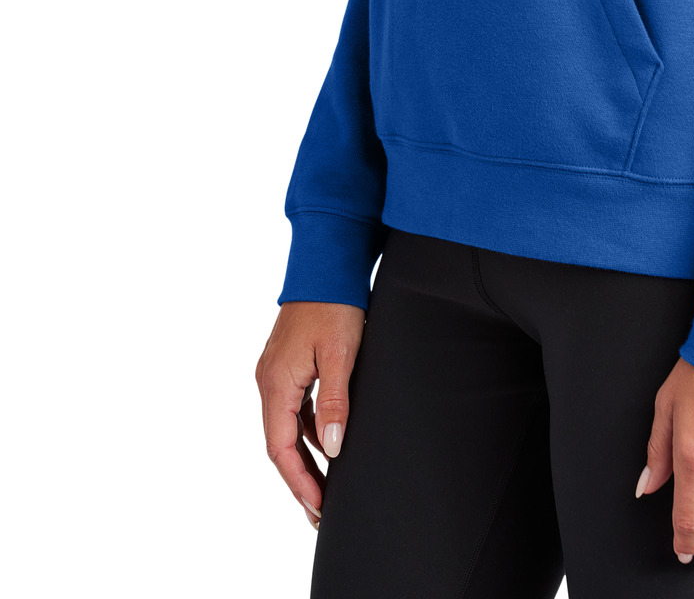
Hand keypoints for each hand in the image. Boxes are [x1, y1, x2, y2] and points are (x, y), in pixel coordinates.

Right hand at [255, 301, 364, 528]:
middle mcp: (269, 381)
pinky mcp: (289, 364)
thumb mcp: (341, 354)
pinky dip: (308, 431)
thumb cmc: (334, 305)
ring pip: (287, 428)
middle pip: (280, 444)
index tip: (317, 508)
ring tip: (327, 486)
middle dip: (300, 479)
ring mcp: (277, 372)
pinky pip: (295, 409)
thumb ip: (335, 400)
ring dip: (305, 457)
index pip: (280, 448)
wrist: (326, 264)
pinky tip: (329, 442)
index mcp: (276, 383)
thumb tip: (332, 447)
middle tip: (320, 511)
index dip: (298, 482)